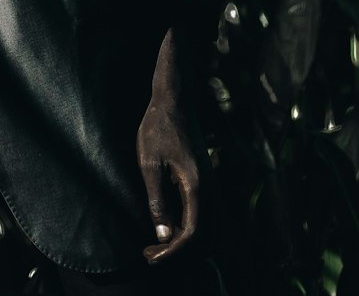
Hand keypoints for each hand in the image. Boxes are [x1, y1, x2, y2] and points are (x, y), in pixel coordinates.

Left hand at [135, 26, 201, 263]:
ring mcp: (210, 186)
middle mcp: (209, 190)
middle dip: (177, 252)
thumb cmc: (157, 128)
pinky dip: (187, 229)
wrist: (173, 101)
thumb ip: (157, 200)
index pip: (192, 234)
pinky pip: (202, 216)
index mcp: (196, 186)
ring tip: (154, 246)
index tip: (151, 256)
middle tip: (148, 254)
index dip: (173, 252)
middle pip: (203, 238)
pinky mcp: (206, 182)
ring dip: (182, 243)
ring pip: (205, 229)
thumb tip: (164, 236)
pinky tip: (165, 227)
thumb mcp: (148, 164)